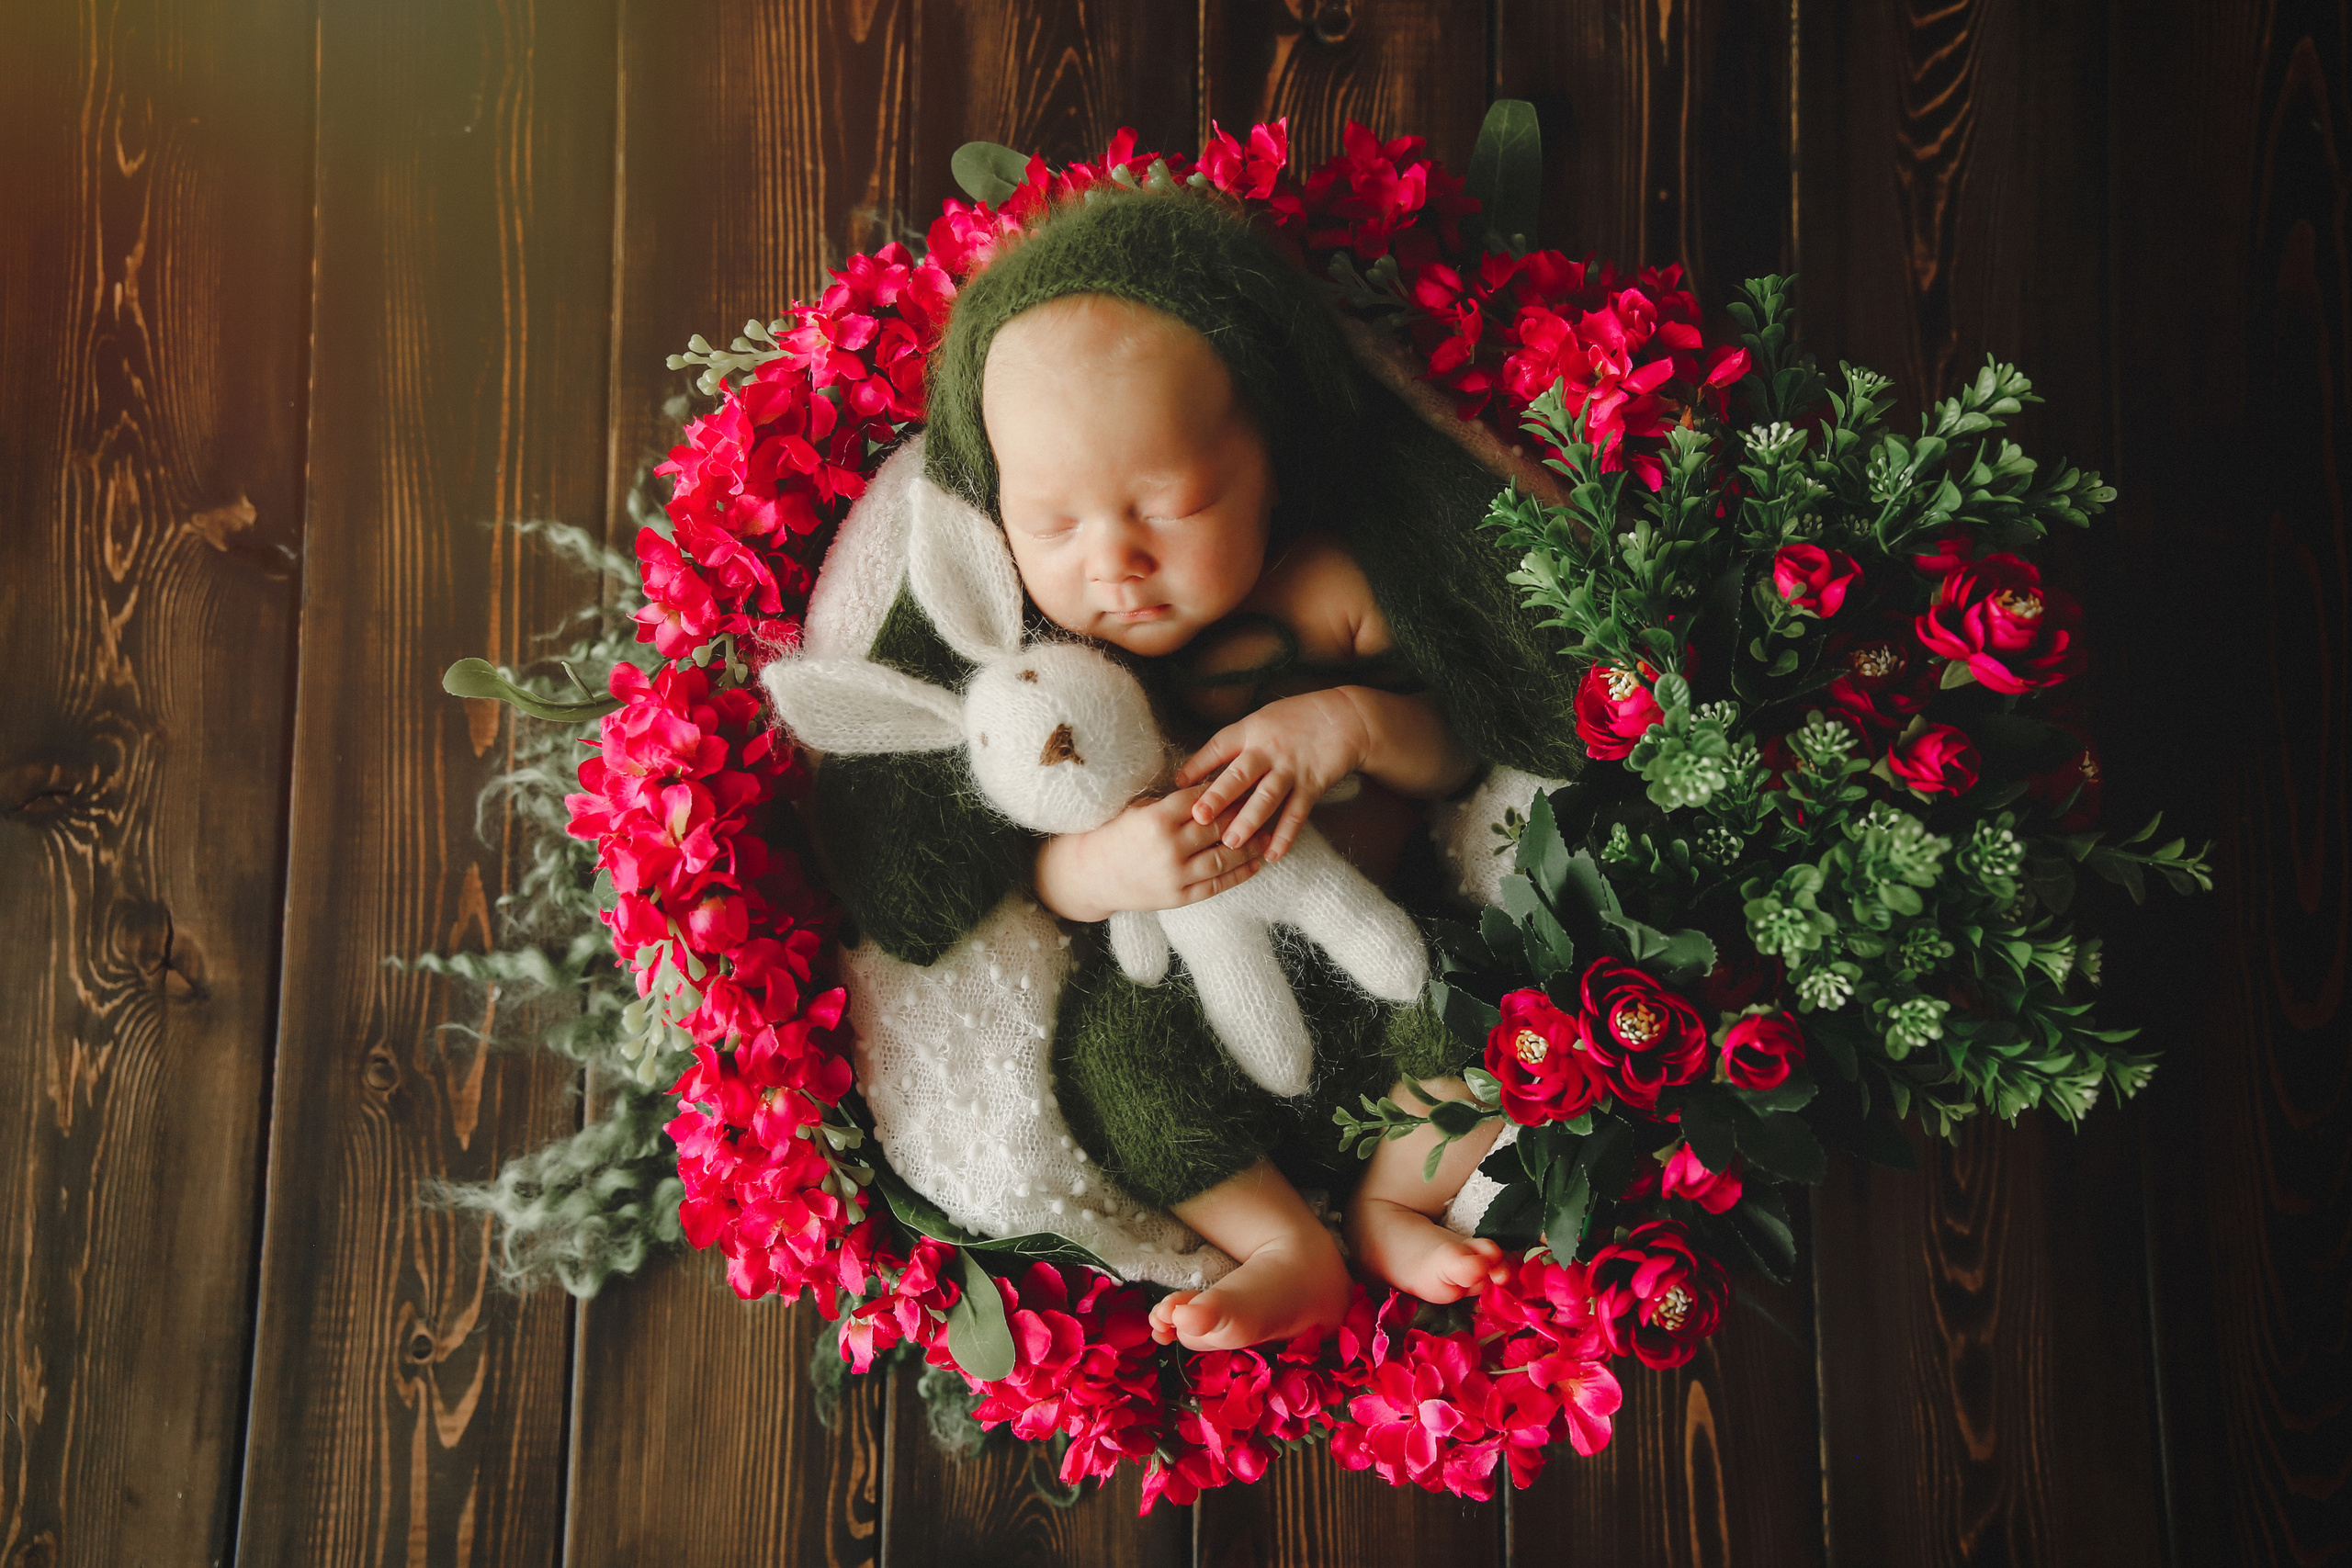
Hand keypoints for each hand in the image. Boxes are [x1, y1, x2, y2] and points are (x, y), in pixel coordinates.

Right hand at [1032, 785, 1268, 923]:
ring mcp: (1175, 875)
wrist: (1092, 875)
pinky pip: (1218, 884)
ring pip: (1225, 857)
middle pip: (1219, 826)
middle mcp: (1169, 846)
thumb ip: (1172, 802)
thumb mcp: (1139, 809)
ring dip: (1250, 846)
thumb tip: (1213, 788)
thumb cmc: (1116, 834)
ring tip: (1267, 835)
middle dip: (1244, 814)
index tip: (1246, 782)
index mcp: (1157, 818)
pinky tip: (1256, 864)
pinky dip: (1240, 874)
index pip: (1204, 799)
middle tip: (1265, 804)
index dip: (1227, 791)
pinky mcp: (1179, 897)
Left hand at [1174, 689, 1371, 861]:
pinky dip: (1285, 836)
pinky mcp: (1313, 785)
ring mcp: (1291, 768)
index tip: (1178, 784)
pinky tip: (1272, 855)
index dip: (1198, 764)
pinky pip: (1296, 814)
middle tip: (1199, 818)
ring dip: (1249, 822)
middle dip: (1219, 797)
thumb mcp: (1262, 719)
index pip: (1220, 746)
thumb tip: (1201, 768)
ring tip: (1231, 843)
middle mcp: (1269, 749)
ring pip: (1267, 798)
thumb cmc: (1298, 718)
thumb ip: (1235, 742)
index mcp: (1252, 730)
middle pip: (1240, 775)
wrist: (1346, 717)